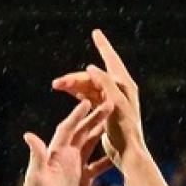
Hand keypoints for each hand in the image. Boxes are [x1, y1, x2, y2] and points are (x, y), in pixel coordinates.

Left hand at [10, 98, 113, 185]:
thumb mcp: (36, 176)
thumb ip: (36, 155)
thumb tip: (28, 135)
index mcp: (56, 153)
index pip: (68, 128)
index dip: (77, 115)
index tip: (88, 102)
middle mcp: (66, 157)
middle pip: (83, 132)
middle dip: (95, 118)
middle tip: (110, 105)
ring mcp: (75, 167)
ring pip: (92, 145)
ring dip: (102, 133)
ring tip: (116, 123)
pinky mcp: (83, 180)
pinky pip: (98, 166)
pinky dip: (108, 159)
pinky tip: (120, 154)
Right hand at [52, 29, 146, 166]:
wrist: (128, 153)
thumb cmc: (125, 130)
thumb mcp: (116, 103)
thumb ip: (105, 83)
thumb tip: (91, 67)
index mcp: (123, 86)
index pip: (110, 61)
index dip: (103, 46)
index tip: (96, 32)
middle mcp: (118, 91)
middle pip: (92, 79)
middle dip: (75, 78)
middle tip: (57, 83)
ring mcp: (111, 102)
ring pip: (89, 89)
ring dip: (74, 86)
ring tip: (57, 86)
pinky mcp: (104, 114)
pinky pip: (89, 99)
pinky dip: (78, 94)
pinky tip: (68, 92)